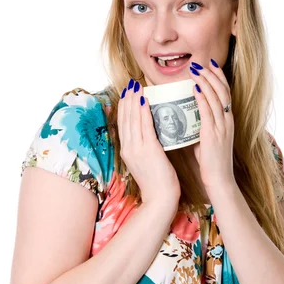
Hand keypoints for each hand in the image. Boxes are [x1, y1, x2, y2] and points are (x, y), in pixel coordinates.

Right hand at [117, 79, 180, 205]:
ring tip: (137, 86)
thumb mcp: (148, 162)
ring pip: (132, 119)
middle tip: (131, 84)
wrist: (160, 199)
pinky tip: (144, 100)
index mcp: (127, 151)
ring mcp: (136, 149)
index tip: (129, 93)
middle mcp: (128, 148)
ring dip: (134, 100)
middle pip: (124, 118)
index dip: (125, 107)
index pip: (123, 124)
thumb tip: (152, 135)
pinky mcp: (147, 150)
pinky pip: (144, 126)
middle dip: (127, 99)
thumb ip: (147, 148)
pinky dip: (143, 111)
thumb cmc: (158, 183)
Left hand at [189, 59, 235, 189]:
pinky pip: (209, 112)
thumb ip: (198, 126)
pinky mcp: (214, 135)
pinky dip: (203, 98)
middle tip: (202, 63)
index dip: (218, 77)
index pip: (225, 93)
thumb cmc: (210, 162)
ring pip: (216, 97)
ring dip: (206, 81)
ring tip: (196, 70)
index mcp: (226, 121)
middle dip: (213, 74)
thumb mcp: (206, 139)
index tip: (210, 65)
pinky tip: (195, 89)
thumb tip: (184, 117)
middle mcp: (227, 121)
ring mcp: (222, 127)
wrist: (219, 180)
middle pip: (223, 90)